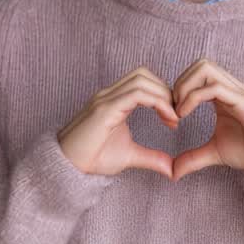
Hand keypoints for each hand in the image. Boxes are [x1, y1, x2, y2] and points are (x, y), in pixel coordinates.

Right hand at [58, 67, 177, 178]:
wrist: (67, 166)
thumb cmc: (92, 159)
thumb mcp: (129, 156)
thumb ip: (150, 158)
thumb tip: (171, 169)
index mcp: (114, 100)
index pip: (142, 80)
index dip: (162, 93)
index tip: (174, 117)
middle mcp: (109, 94)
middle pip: (143, 74)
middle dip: (165, 90)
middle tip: (176, 115)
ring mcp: (105, 99)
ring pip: (141, 79)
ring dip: (163, 95)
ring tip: (173, 117)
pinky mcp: (105, 108)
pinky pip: (136, 94)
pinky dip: (156, 102)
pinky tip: (167, 118)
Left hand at [171, 59, 243, 180]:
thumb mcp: (216, 154)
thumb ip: (194, 158)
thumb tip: (173, 172)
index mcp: (225, 95)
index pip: (197, 74)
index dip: (178, 89)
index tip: (170, 116)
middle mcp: (232, 88)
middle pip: (200, 64)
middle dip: (180, 83)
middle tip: (173, 111)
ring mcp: (240, 93)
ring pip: (206, 68)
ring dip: (185, 87)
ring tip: (179, 112)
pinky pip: (215, 88)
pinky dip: (192, 98)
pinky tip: (184, 117)